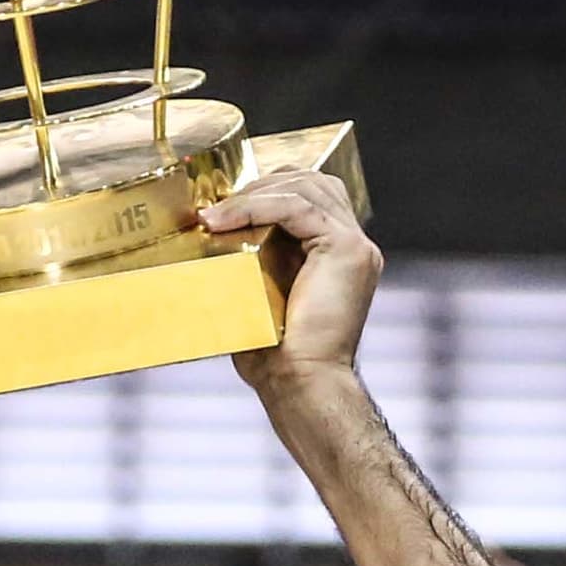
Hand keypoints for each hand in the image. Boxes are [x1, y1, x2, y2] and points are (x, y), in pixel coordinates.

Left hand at [202, 171, 381, 396]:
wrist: (300, 383)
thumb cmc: (275, 355)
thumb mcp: (260, 296)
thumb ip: (254, 261)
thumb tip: (209, 236)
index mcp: (340, 256)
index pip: (310, 198)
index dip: (268, 191)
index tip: (222, 206)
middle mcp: (355, 245)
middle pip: (311, 182)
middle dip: (260, 185)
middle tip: (215, 207)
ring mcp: (356, 245)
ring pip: (305, 187)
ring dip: (252, 194)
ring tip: (212, 215)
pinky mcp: (346, 248)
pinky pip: (296, 206)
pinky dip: (254, 207)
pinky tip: (221, 220)